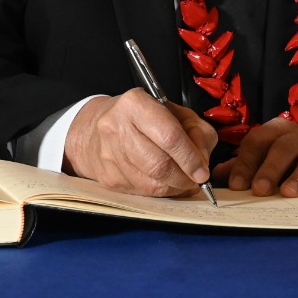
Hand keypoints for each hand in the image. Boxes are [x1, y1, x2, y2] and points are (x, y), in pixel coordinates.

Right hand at [63, 90, 217, 196]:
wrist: (96, 129)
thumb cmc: (143, 119)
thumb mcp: (176, 112)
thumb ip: (197, 133)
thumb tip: (201, 164)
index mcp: (135, 104)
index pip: (169, 136)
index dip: (190, 158)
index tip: (202, 171)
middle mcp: (117, 127)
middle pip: (159, 165)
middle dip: (184, 178)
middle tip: (195, 180)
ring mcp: (109, 154)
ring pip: (151, 184)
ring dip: (174, 188)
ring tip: (181, 181)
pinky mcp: (108, 178)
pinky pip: (142, 193)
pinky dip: (160, 192)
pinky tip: (163, 182)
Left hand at [215, 117, 297, 196]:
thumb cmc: (294, 161)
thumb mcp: (268, 157)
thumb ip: (244, 166)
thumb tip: (216, 176)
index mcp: (277, 131)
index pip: (257, 142)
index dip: (245, 163)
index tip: (236, 185)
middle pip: (282, 148)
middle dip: (269, 169)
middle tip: (259, 190)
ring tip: (288, 193)